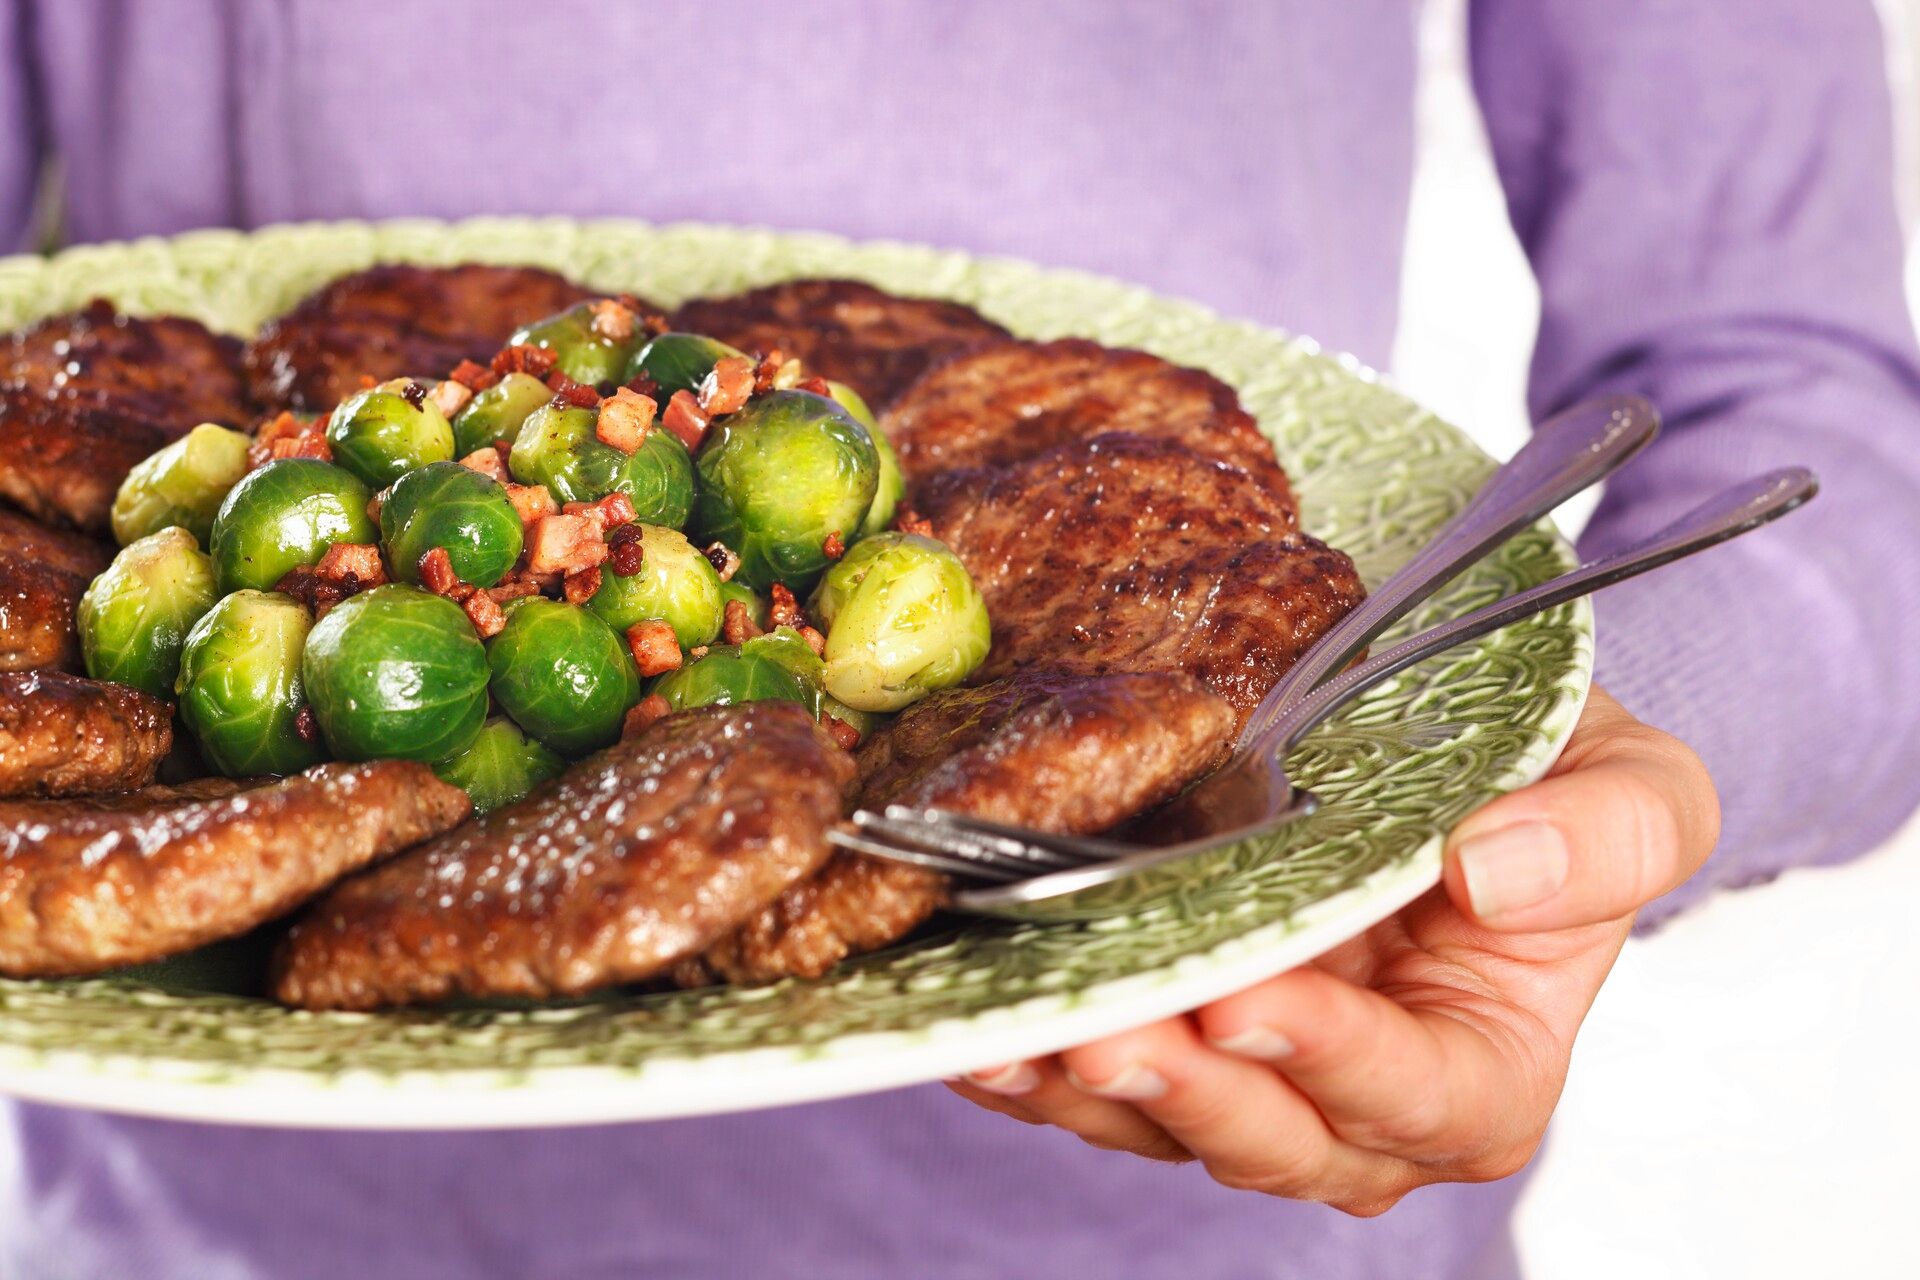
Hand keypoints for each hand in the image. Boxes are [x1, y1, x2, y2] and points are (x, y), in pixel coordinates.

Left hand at [948, 687, 1717, 1215]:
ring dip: (1086, 1084)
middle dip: (1190, 1089)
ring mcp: (1254, 1078)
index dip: (1338, 1062)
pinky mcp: (1169, 1039)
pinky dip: (1034, 1056)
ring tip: (1016, 1030)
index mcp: (1482, 1069)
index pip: (1416, 1095)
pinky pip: (1095, 1074)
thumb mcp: (1630, 785)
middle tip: (1109, 1026)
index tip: (1257, 997)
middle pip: (1275, 1135)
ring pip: (1166, 1120)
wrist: (1450, 745)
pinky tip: (973, 1024)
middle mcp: (1360, 1103)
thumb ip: (1608, 835)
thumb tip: (1493, 872)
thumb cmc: (1547, 778)